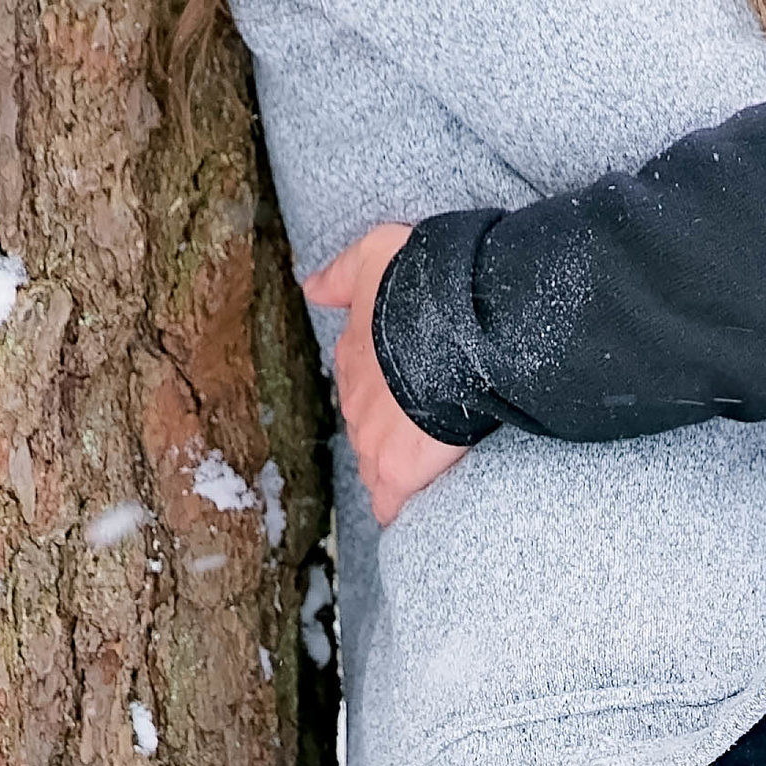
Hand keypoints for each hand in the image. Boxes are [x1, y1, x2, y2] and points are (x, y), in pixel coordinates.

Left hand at [304, 225, 471, 527]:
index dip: (379, 391)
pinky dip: (396, 504)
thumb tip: (312, 289)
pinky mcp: (399, 468)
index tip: (399, 393)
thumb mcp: (373, 257)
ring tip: (418, 471)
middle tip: (420, 430)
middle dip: (386, 432)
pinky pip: (390, 500)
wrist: (453, 319)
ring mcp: (373, 437)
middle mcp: (355, 400)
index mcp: (352, 354)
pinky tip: (406, 508)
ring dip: (390, 468)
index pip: (357, 383)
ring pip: (373, 464)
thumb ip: (342, 275)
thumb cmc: (418, 282)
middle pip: (365, 427)